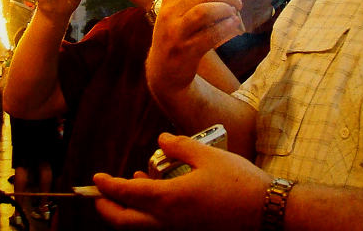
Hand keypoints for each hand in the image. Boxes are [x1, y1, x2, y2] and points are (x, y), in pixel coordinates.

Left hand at [94, 132, 270, 229]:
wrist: (266, 211)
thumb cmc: (239, 182)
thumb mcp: (208, 155)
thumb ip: (180, 146)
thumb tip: (160, 141)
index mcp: (170, 199)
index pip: (126, 195)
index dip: (107, 186)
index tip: (95, 178)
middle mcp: (169, 221)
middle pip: (125, 222)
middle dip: (106, 208)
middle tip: (98, 194)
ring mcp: (179, 229)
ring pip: (141, 226)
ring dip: (127, 210)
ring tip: (128, 186)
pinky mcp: (190, 230)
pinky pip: (158, 225)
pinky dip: (147, 211)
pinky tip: (157, 190)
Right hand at [146, 0, 245, 94]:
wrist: (163, 72)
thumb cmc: (179, 38)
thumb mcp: (180, 15)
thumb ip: (201, 1)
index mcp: (170, 1)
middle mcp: (169, 14)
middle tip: (239, 3)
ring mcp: (176, 33)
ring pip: (205, 11)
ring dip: (225, 9)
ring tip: (235, 13)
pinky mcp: (185, 51)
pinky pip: (210, 35)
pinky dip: (225, 27)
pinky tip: (234, 25)